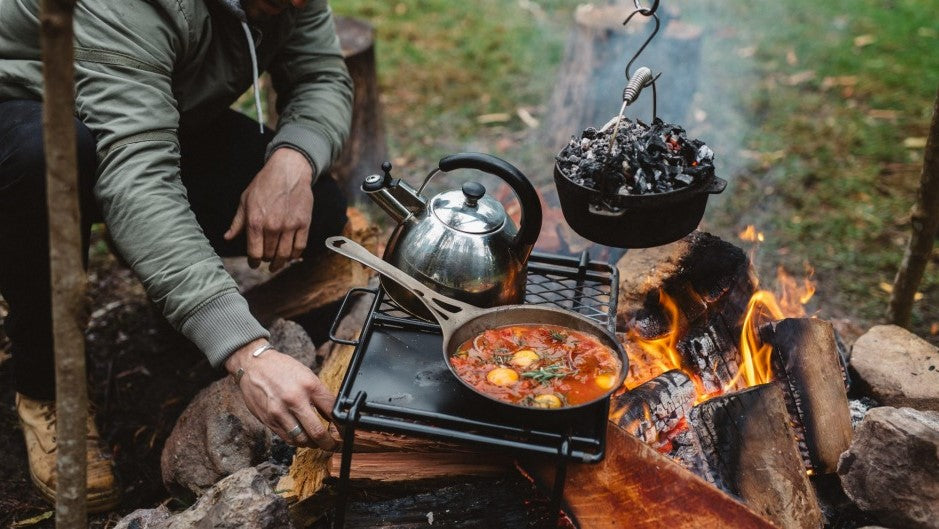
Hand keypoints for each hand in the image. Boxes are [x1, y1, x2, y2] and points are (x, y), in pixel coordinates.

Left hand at [225, 148, 313, 272]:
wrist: (289, 170)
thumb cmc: (265, 183)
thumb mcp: (245, 200)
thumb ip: (238, 222)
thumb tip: (228, 237)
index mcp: (255, 221)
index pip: (254, 252)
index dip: (253, 262)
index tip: (254, 264)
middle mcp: (272, 226)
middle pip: (270, 254)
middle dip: (267, 260)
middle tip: (266, 260)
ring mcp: (289, 226)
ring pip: (285, 254)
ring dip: (280, 261)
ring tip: (277, 263)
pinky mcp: (304, 223)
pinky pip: (300, 246)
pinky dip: (295, 255)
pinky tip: (291, 255)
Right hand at [226, 338, 336, 448]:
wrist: (253, 365)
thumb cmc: (282, 368)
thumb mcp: (306, 375)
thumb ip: (319, 395)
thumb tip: (333, 414)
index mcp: (309, 385)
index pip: (332, 411)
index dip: (342, 426)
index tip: (345, 432)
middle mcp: (295, 399)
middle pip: (317, 432)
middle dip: (329, 443)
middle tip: (333, 446)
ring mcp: (280, 412)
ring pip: (301, 440)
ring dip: (312, 444)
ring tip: (316, 442)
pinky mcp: (269, 420)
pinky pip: (287, 438)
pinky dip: (297, 441)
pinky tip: (302, 437)